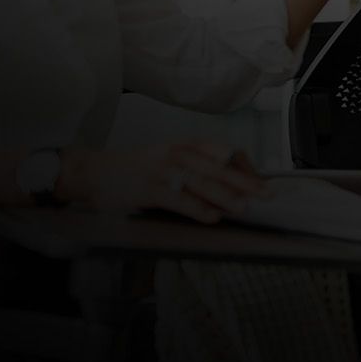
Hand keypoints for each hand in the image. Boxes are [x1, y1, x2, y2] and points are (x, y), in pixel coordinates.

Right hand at [61, 140, 266, 223]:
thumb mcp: (170, 157)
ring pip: (202, 183)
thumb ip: (197, 167)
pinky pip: (179, 199)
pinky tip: (212, 217)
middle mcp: (178, 153)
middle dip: (246, 182)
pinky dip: (198, 209)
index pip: (225, 151)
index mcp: (186, 144)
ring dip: (226, 196)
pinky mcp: (150, 189)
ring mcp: (164, 171)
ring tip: (244, 209)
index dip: (246, 167)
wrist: (93, 171)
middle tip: (267, 194)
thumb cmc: (136, 168)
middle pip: (219, 167)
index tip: (261, 181)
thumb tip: (231, 186)